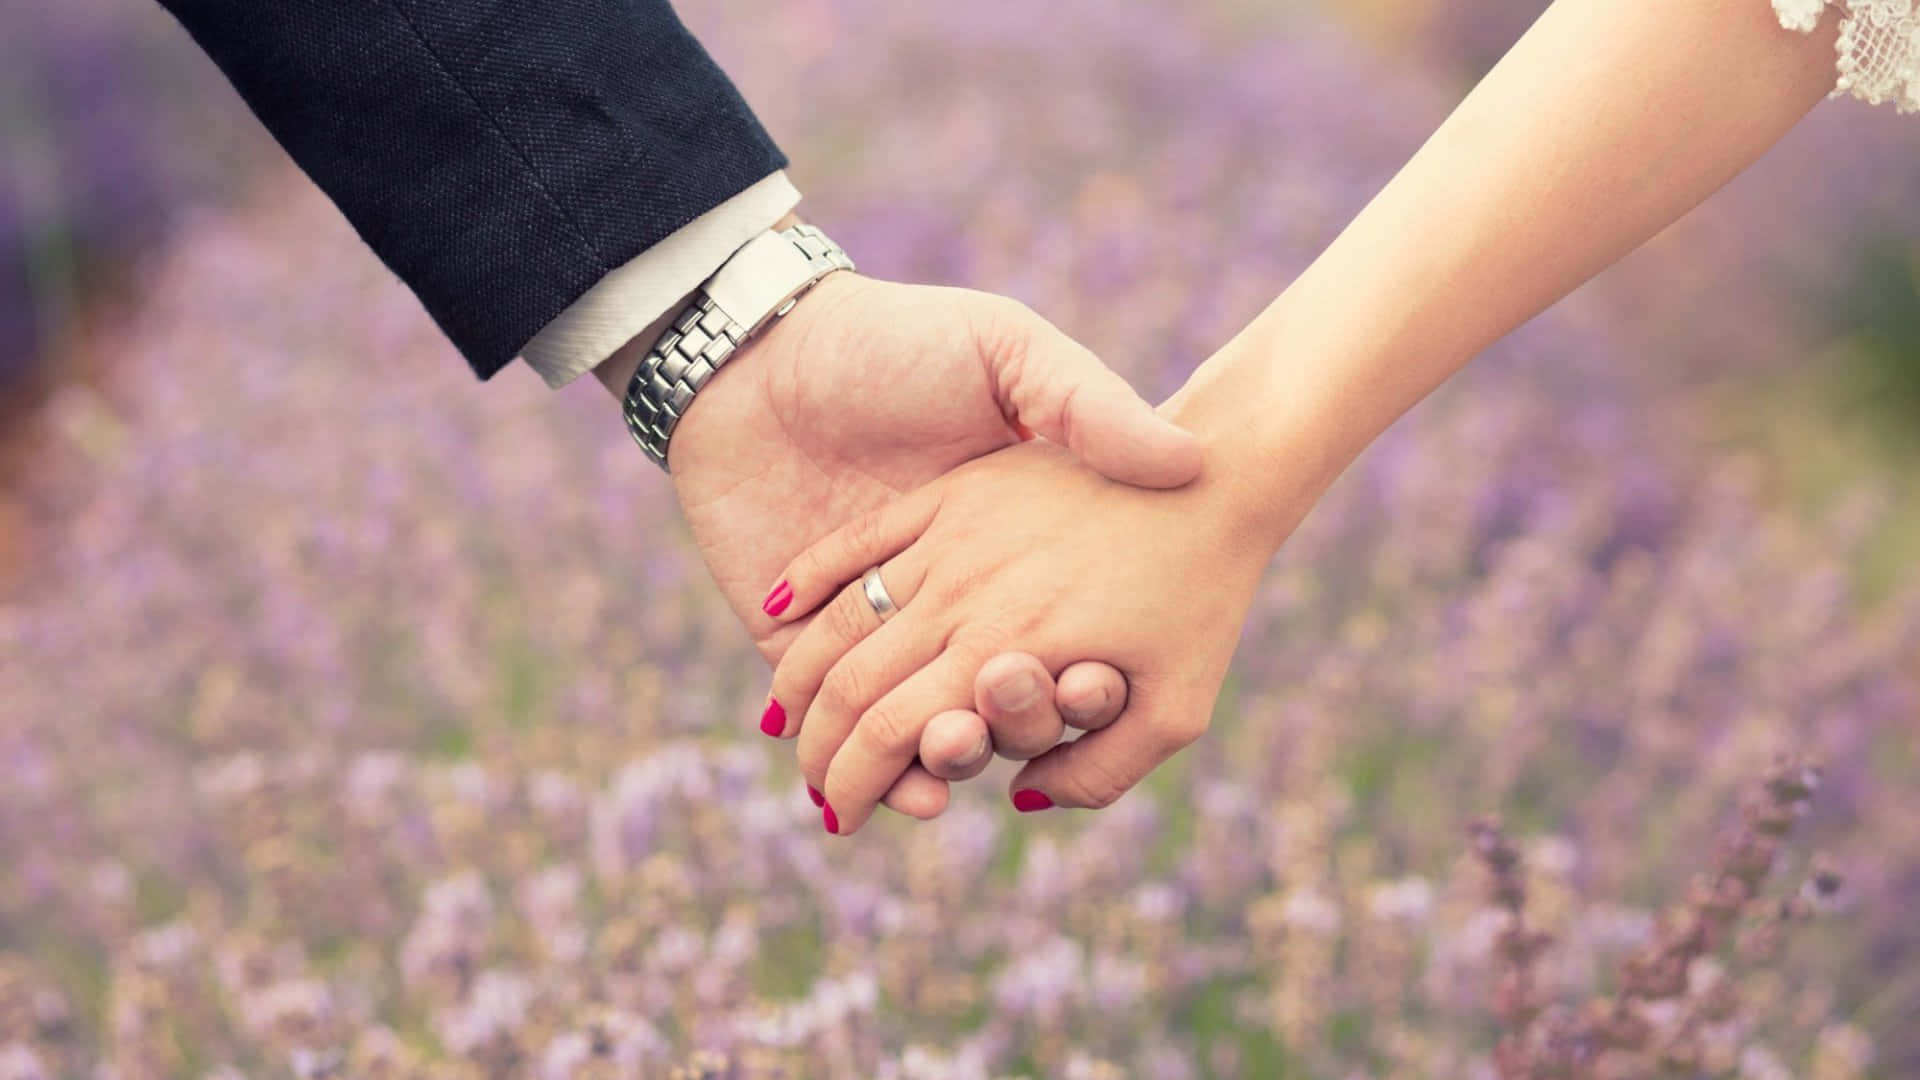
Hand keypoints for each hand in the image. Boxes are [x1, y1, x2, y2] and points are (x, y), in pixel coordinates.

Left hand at [646, 270, 1202, 816]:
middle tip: (1031, 733)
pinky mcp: (786, 635)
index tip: (1105, 683)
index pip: (1050, 634)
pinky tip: (918, 786)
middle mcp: (937, 595)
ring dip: (947, 760)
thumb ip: (1088, 401)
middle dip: (1015, 726)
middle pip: (986, 695)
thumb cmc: (895, 337)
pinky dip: (881, 767)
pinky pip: (846, 722)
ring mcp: (864, 619)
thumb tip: (1183, 457)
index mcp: (992, 546)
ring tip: (968, 767)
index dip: (1084, 672)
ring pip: (916, 722)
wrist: (761, 341)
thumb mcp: (1008, 351)